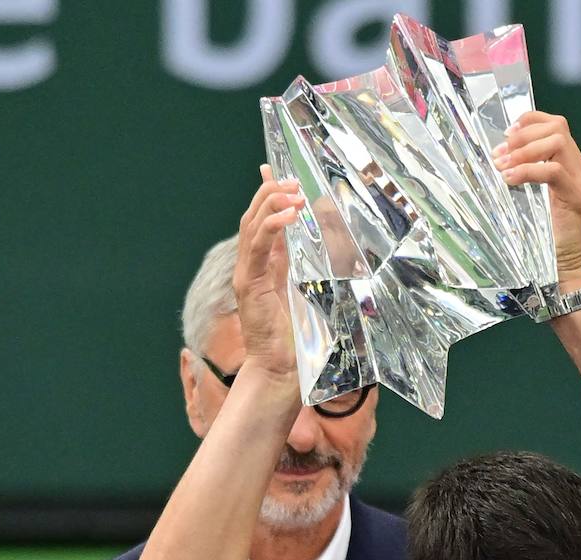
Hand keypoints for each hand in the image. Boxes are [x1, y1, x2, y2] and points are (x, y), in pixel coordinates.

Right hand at [233, 165, 303, 377]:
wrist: (283, 370)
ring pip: (252, 226)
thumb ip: (316, 266)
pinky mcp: (250, 285)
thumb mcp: (313, 290)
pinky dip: (270, 227)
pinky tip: (287, 216)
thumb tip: (332, 241)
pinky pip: (257, 248)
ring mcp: (248, 274)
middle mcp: (253, 266)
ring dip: (271, 204)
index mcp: (267, 265)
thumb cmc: (300, 337)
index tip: (272, 169)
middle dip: (271, 192)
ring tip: (292, 191)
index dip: (267, 194)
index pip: (262, 220)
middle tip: (292, 179)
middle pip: (254, 216)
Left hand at [494, 110, 580, 289]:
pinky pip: (554, 171)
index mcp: (574, 165)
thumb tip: (498, 156)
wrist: (565, 269)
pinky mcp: (578, 197)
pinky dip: (528, 171)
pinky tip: (510, 180)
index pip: (557, 125)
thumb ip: (527, 175)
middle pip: (558, 128)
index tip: (506, 133)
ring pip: (557, 143)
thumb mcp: (535, 198)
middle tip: (499, 153)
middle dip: (523, 135)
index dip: (530, 121)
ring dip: (524, 151)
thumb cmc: (545, 237)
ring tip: (502, 166)